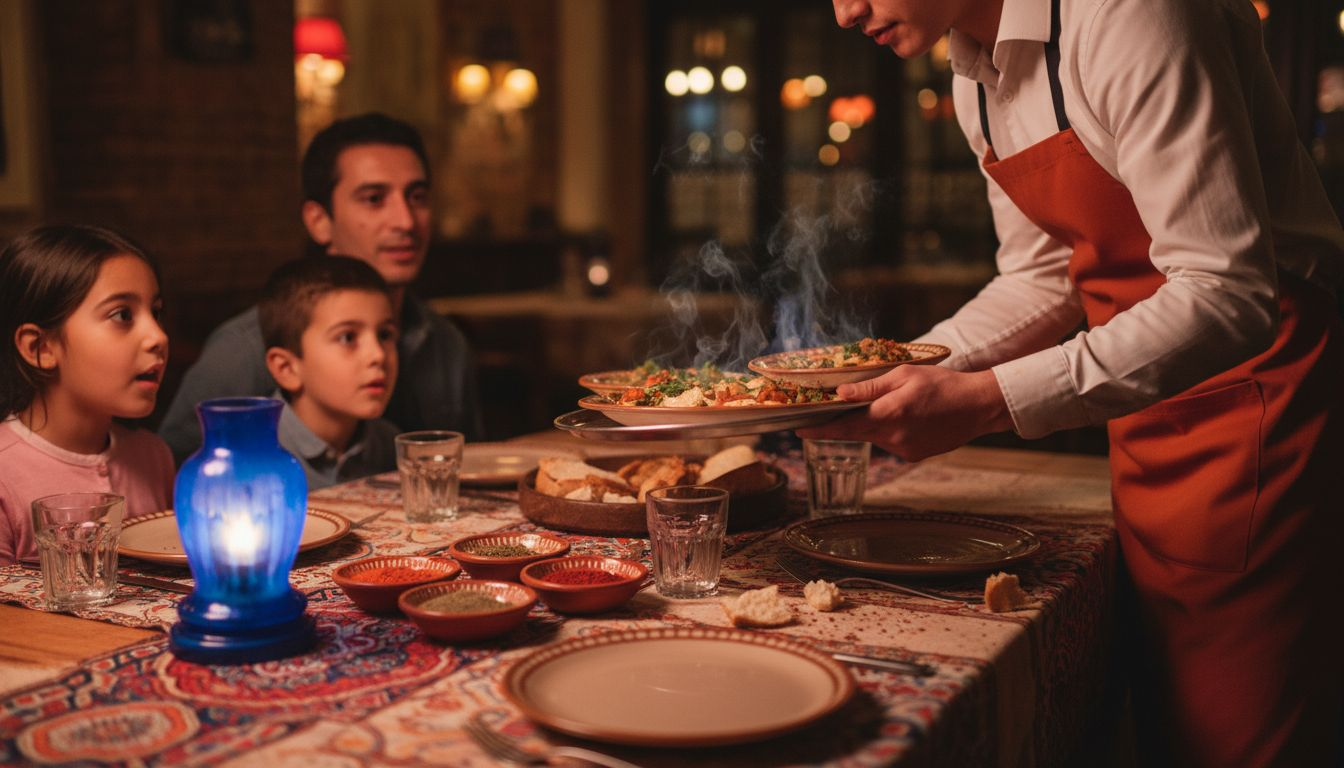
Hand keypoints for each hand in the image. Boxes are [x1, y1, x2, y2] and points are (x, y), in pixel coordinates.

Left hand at [797, 366, 1013, 460]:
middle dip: (843, 423)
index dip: (818, 430)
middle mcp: (893, 437)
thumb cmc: (942, 384)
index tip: (798, 431)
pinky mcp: (914, 456)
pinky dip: (891, 431)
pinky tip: (911, 418)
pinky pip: (892, 443)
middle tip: (830, 412)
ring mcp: (904, 450)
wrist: (979, 406)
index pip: (844, 426)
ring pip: (875, 437)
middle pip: (856, 431)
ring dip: (874, 423)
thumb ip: (870, 388)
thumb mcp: (904, 375)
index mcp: (888, 414)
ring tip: (897, 405)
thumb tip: (840, 394)